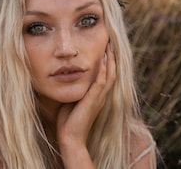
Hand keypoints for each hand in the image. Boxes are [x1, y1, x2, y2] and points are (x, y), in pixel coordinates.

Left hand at [56, 43, 115, 166]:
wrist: (70, 137)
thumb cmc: (68, 120)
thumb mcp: (72, 99)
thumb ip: (75, 89)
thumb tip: (68, 76)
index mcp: (97, 96)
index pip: (106, 75)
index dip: (107, 62)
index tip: (104, 48)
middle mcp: (101, 96)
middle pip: (112, 72)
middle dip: (111, 57)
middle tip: (110, 42)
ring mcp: (99, 98)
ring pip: (110, 75)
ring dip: (110, 60)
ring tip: (109, 46)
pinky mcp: (94, 100)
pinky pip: (102, 81)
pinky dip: (103, 69)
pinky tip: (102, 58)